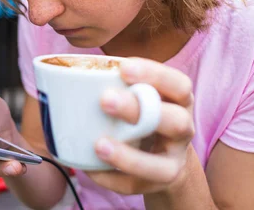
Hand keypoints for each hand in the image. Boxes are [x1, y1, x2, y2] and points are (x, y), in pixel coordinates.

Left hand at [85, 58, 194, 194]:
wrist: (164, 155)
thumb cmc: (144, 114)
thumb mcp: (143, 95)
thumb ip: (120, 85)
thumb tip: (69, 75)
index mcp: (179, 100)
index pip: (179, 84)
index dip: (154, 75)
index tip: (124, 68)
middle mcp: (184, 128)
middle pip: (175, 121)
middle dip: (138, 110)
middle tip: (105, 100)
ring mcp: (174, 159)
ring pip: (161, 165)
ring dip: (128, 156)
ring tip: (99, 145)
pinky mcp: (160, 182)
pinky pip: (137, 185)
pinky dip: (112, 178)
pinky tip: (92, 168)